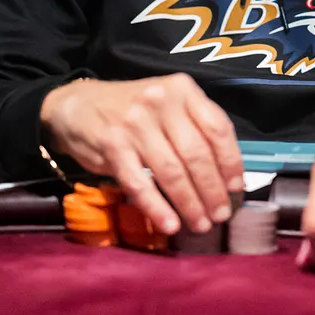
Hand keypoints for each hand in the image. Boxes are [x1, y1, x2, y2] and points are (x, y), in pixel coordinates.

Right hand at [41, 73, 244, 235]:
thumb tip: (226, 174)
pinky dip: (158, 208)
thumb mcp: (168, 104)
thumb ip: (194, 126)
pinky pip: (140, 183)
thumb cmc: (133, 109)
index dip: (230, 162)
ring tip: (200, 224)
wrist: (78, 104)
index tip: (236, 188)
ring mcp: (135, 124)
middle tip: (220, 214)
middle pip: (196, 154)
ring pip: (171, 172)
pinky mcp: (112, 146)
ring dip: (189, 204)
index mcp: (183, 90)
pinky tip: (170, 224)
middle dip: (212, 190)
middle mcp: (161, 102)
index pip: (217, 128)